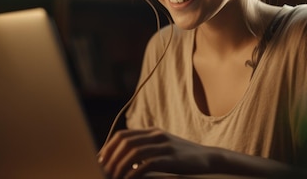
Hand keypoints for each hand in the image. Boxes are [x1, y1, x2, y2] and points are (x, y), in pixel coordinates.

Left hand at [98, 127, 215, 178]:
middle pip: (125, 142)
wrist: (207, 159)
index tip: (99, 161)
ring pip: (134, 152)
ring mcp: (164, 145)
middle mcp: (156, 135)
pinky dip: (134, 172)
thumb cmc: (182, 157)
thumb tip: (122, 160)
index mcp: (152, 132)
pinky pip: (147, 163)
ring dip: (120, 166)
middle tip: (103, 171)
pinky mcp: (171, 157)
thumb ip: (145, 149)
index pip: (123, 135)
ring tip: (113, 177)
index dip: (108, 148)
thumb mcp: (162, 148)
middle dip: (110, 157)